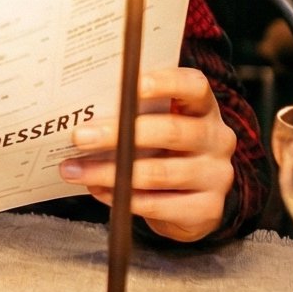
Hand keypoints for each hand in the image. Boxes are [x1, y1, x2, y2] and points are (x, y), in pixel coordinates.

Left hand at [56, 65, 238, 240]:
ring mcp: (216, 176)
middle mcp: (217, 139)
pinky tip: (98, 190)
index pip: (195, 86)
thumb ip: (131, 115)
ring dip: (111, 172)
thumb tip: (84, 118)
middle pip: (172, 131)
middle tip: (80, 137)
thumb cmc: (163, 153)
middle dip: (120, 133)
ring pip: (160, 173)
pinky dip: (123, 198)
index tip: (131, 83)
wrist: (190, 205)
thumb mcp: (154, 127)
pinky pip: (158, 204)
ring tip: (75, 171)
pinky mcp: (207, 209)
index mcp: (204, 109)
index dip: (166, 82)